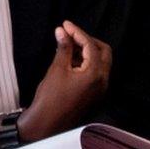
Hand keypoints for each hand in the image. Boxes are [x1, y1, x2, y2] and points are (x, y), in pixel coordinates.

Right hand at [19, 20, 111, 141]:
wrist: (46, 123)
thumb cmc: (50, 98)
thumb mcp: (57, 69)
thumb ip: (63, 48)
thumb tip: (62, 31)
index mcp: (95, 74)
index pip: (91, 45)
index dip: (77, 32)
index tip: (65, 25)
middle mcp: (102, 81)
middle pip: (103, 52)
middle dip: (87, 40)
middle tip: (70, 33)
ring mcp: (100, 89)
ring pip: (100, 62)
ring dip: (86, 50)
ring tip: (67, 44)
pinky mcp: (93, 93)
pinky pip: (95, 72)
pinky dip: (85, 62)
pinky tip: (70, 59)